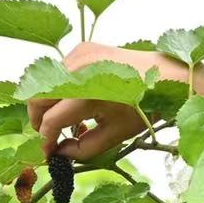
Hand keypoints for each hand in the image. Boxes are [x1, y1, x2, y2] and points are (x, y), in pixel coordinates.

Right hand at [26, 40, 203, 162]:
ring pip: (44, 84)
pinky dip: (59, 89)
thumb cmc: (145, 108)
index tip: (48, 153)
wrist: (165, 75)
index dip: (46, 140)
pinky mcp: (82, 48)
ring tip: (66, 122)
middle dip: (38, 120)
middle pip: (38, 98)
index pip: (52, 120)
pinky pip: (58, 72)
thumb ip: (84, 148)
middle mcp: (80, 70)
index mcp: (89, 94)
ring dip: (47, 104)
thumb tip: (59, 154)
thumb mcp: (116, 134)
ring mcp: (80, 55)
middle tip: (48, 136)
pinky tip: (75, 102)